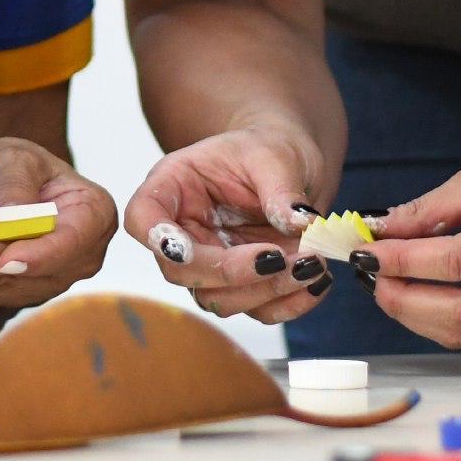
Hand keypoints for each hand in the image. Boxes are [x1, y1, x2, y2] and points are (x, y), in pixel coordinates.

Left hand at [0, 137, 116, 308]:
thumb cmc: (16, 164)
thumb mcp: (16, 159)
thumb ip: (16, 186)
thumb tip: (14, 215)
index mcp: (93, 214)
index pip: (71, 241)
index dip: (40, 255)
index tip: (7, 260)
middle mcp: (78, 255)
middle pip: (35, 273)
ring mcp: (47, 278)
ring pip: (5, 289)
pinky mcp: (15, 292)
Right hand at [123, 125, 326, 325]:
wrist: (292, 165)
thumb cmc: (270, 149)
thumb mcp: (276, 154)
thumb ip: (282, 187)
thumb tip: (298, 222)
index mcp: (174, 186)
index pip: (143, 217)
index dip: (156, 238)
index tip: (184, 248)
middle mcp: (184, 230)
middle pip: (181, 270)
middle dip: (231, 272)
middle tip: (281, 257)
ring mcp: (211, 262)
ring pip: (218, 298)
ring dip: (266, 290)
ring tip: (313, 262)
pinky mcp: (243, 285)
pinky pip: (258, 310)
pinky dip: (290, 304)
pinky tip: (317, 282)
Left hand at [360, 110, 460, 348]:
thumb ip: (425, 212)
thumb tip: (377, 234)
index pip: (459, 264)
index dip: (406, 262)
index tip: (367, 254)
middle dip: (407, 301)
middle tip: (371, 278)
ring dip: (419, 315)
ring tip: (386, 287)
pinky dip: (442, 317)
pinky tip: (416, 295)